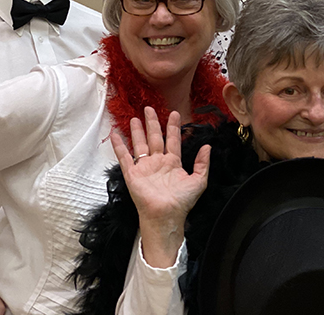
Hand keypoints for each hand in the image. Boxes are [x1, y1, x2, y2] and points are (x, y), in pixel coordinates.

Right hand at [111, 107, 209, 266]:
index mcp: (173, 164)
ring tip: (135, 118)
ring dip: (137, 131)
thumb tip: (207, 146)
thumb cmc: (182, 202)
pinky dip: (119, 145)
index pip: (173, 140)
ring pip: (140, 144)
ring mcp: (144, 168)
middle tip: (150, 109)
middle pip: (155, 138)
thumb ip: (203, 163)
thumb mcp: (199, 181)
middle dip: (153, 123)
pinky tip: (115, 134)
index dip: (173, 127)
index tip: (174, 113)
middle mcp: (158, 163)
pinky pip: (124, 156)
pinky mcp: (132, 174)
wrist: (166, 215)